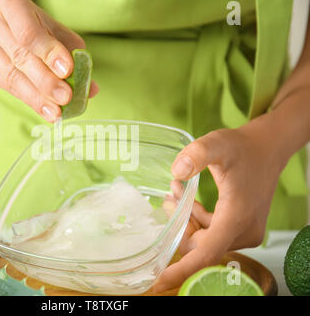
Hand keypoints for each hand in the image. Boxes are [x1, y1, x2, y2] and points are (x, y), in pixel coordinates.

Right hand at [0, 0, 98, 121]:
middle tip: (66, 97)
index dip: (49, 53)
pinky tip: (45, 110)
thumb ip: (74, 54)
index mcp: (11, 4)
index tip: (68, 71)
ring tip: (57, 112)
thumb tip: (91, 88)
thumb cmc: (36, 26)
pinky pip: (7, 87)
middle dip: (46, 82)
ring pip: (12, 77)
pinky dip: (30, 100)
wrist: (5, 25)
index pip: (29, 33)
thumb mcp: (56, 31)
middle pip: (20, 57)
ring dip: (38, 98)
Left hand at [154, 122, 287, 291]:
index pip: (205, 254)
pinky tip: (186, 198)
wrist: (267, 149)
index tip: (158, 282)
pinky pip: (212, 233)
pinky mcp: (241, 229)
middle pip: (199, 245)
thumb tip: (176, 172)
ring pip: (204, 239)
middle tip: (168, 200)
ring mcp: (244, 233)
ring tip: (174, 193)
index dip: (181, 270)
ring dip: (187, 220)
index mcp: (235, 218)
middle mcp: (242, 232)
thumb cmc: (243, 147)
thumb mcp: (217, 144)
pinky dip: (197, 219)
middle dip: (178, 226)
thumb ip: (197, 154)